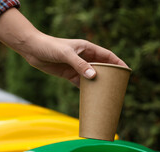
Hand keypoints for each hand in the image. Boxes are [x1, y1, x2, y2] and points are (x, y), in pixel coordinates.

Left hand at [0, 8, 126, 86]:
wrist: (33, 50)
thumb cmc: (50, 47)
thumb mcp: (66, 54)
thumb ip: (80, 65)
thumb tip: (94, 77)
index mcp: (87, 48)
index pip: (107, 55)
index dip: (117, 63)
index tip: (127, 71)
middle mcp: (84, 57)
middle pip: (101, 67)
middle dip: (110, 76)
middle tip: (119, 87)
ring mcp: (76, 66)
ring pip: (92, 77)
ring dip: (98, 84)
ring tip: (107, 95)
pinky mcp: (68, 74)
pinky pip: (81, 83)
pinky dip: (86, 89)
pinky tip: (91, 97)